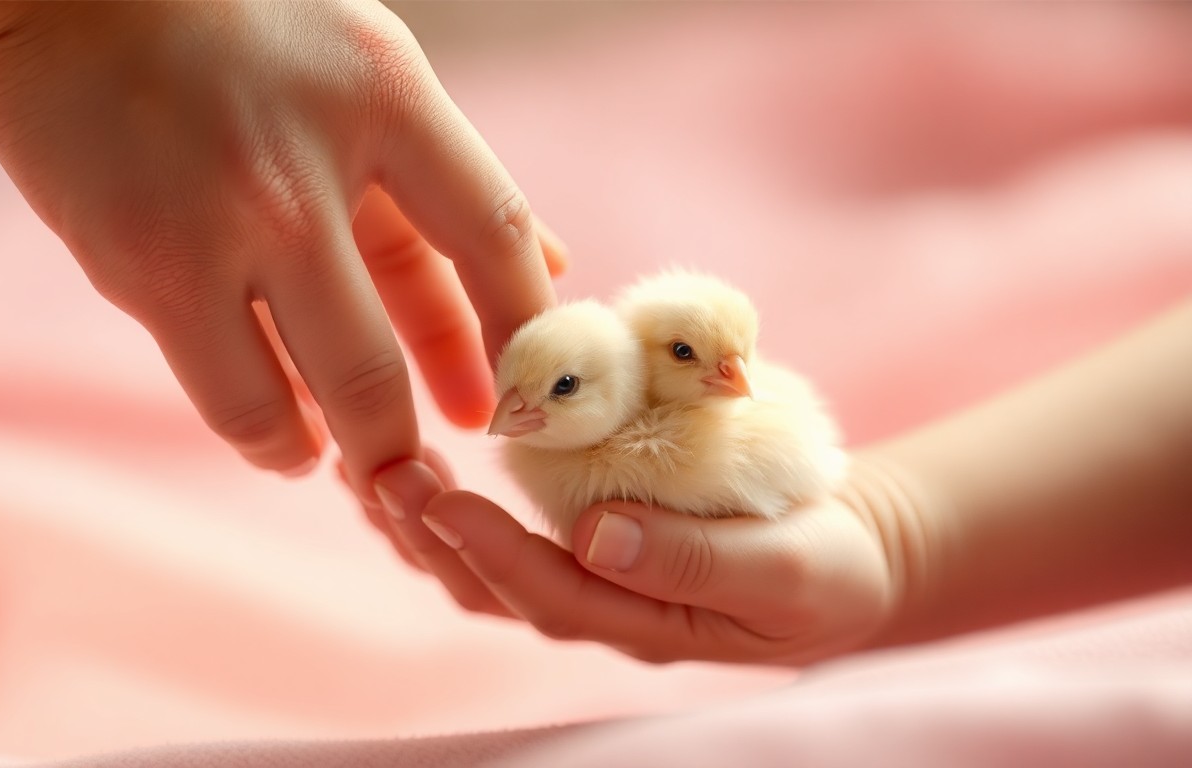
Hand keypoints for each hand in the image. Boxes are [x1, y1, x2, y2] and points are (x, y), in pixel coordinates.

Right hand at [0, 1, 561, 494]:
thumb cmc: (243, 35)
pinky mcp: (145, 270)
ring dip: (344, 454)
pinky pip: (230, 396)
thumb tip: (559, 269)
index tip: (527, 394)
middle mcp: (304, 170)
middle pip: (383, 363)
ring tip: (348, 461)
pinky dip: (269, 435)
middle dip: (412, 444)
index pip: (495, 234)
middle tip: (428, 472)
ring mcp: (218, 227)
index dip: (525, 331)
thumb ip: (456, 181)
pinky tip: (286, 438)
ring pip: (308, 399)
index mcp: (384, 97)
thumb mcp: (369, 76)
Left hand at [405, 455, 920, 663]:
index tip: (438, 499)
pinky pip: (501, 527)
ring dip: (420, 520)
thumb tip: (597, 534)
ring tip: (365, 466)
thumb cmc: (826, 567)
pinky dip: (449, 498)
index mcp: (641, 618)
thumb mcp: (790, 568)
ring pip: (479, 562)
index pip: (546, 594)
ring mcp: (586, 570)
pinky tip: (416, 457)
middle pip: (489, 585)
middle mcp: (598, 601)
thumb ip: (700, 559)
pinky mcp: (586, 533)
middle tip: (372, 472)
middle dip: (427, 534)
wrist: (843, 554)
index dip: (489, 551)